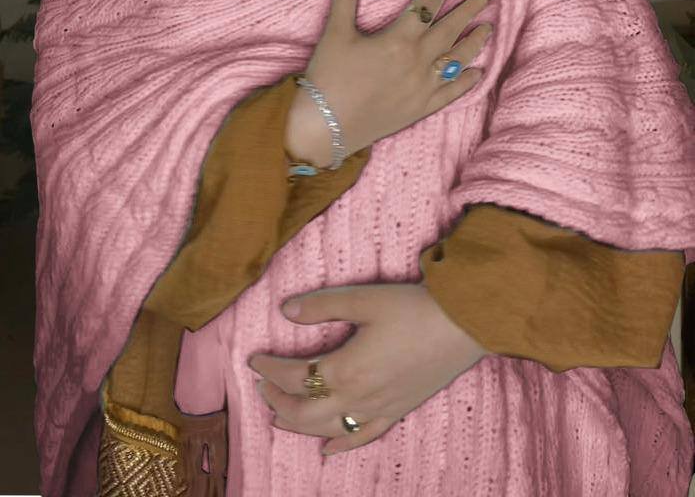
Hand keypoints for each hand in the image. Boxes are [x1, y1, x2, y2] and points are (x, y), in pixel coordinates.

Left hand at [247, 282, 488, 454]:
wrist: (464, 325)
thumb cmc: (414, 308)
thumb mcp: (363, 299)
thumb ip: (322, 306)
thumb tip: (285, 310)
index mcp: (345, 369)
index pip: (294, 377)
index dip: (269, 369)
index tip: (253, 359)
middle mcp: (357, 398)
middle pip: (304, 412)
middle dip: (277, 401)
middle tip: (261, 387)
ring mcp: (378, 409)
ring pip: (328, 431)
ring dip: (299, 426)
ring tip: (279, 417)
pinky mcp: (397, 411)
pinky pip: (363, 438)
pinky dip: (341, 446)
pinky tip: (328, 450)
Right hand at [285, 0, 493, 165]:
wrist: (325, 127)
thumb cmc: (328, 76)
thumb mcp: (335, 31)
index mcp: (398, 40)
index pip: (428, 5)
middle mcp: (416, 62)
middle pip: (450, 30)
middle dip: (468, 12)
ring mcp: (422, 88)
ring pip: (456, 61)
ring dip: (474, 43)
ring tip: (487, 29)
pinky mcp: (420, 109)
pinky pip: (450, 94)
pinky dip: (466, 82)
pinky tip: (478, 73)